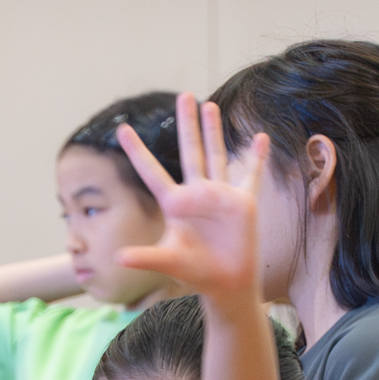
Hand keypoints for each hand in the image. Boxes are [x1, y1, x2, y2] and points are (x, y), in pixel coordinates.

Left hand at [114, 94, 270, 305]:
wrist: (226, 283)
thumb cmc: (196, 273)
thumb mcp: (168, 263)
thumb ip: (146, 258)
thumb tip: (118, 258)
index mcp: (175, 204)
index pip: (151, 172)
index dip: (137, 150)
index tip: (122, 128)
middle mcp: (197, 194)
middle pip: (189, 151)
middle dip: (186, 124)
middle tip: (183, 96)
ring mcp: (220, 195)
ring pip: (216, 154)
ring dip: (213, 130)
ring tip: (209, 105)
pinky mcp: (242, 201)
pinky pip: (250, 173)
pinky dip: (256, 156)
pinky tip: (260, 137)